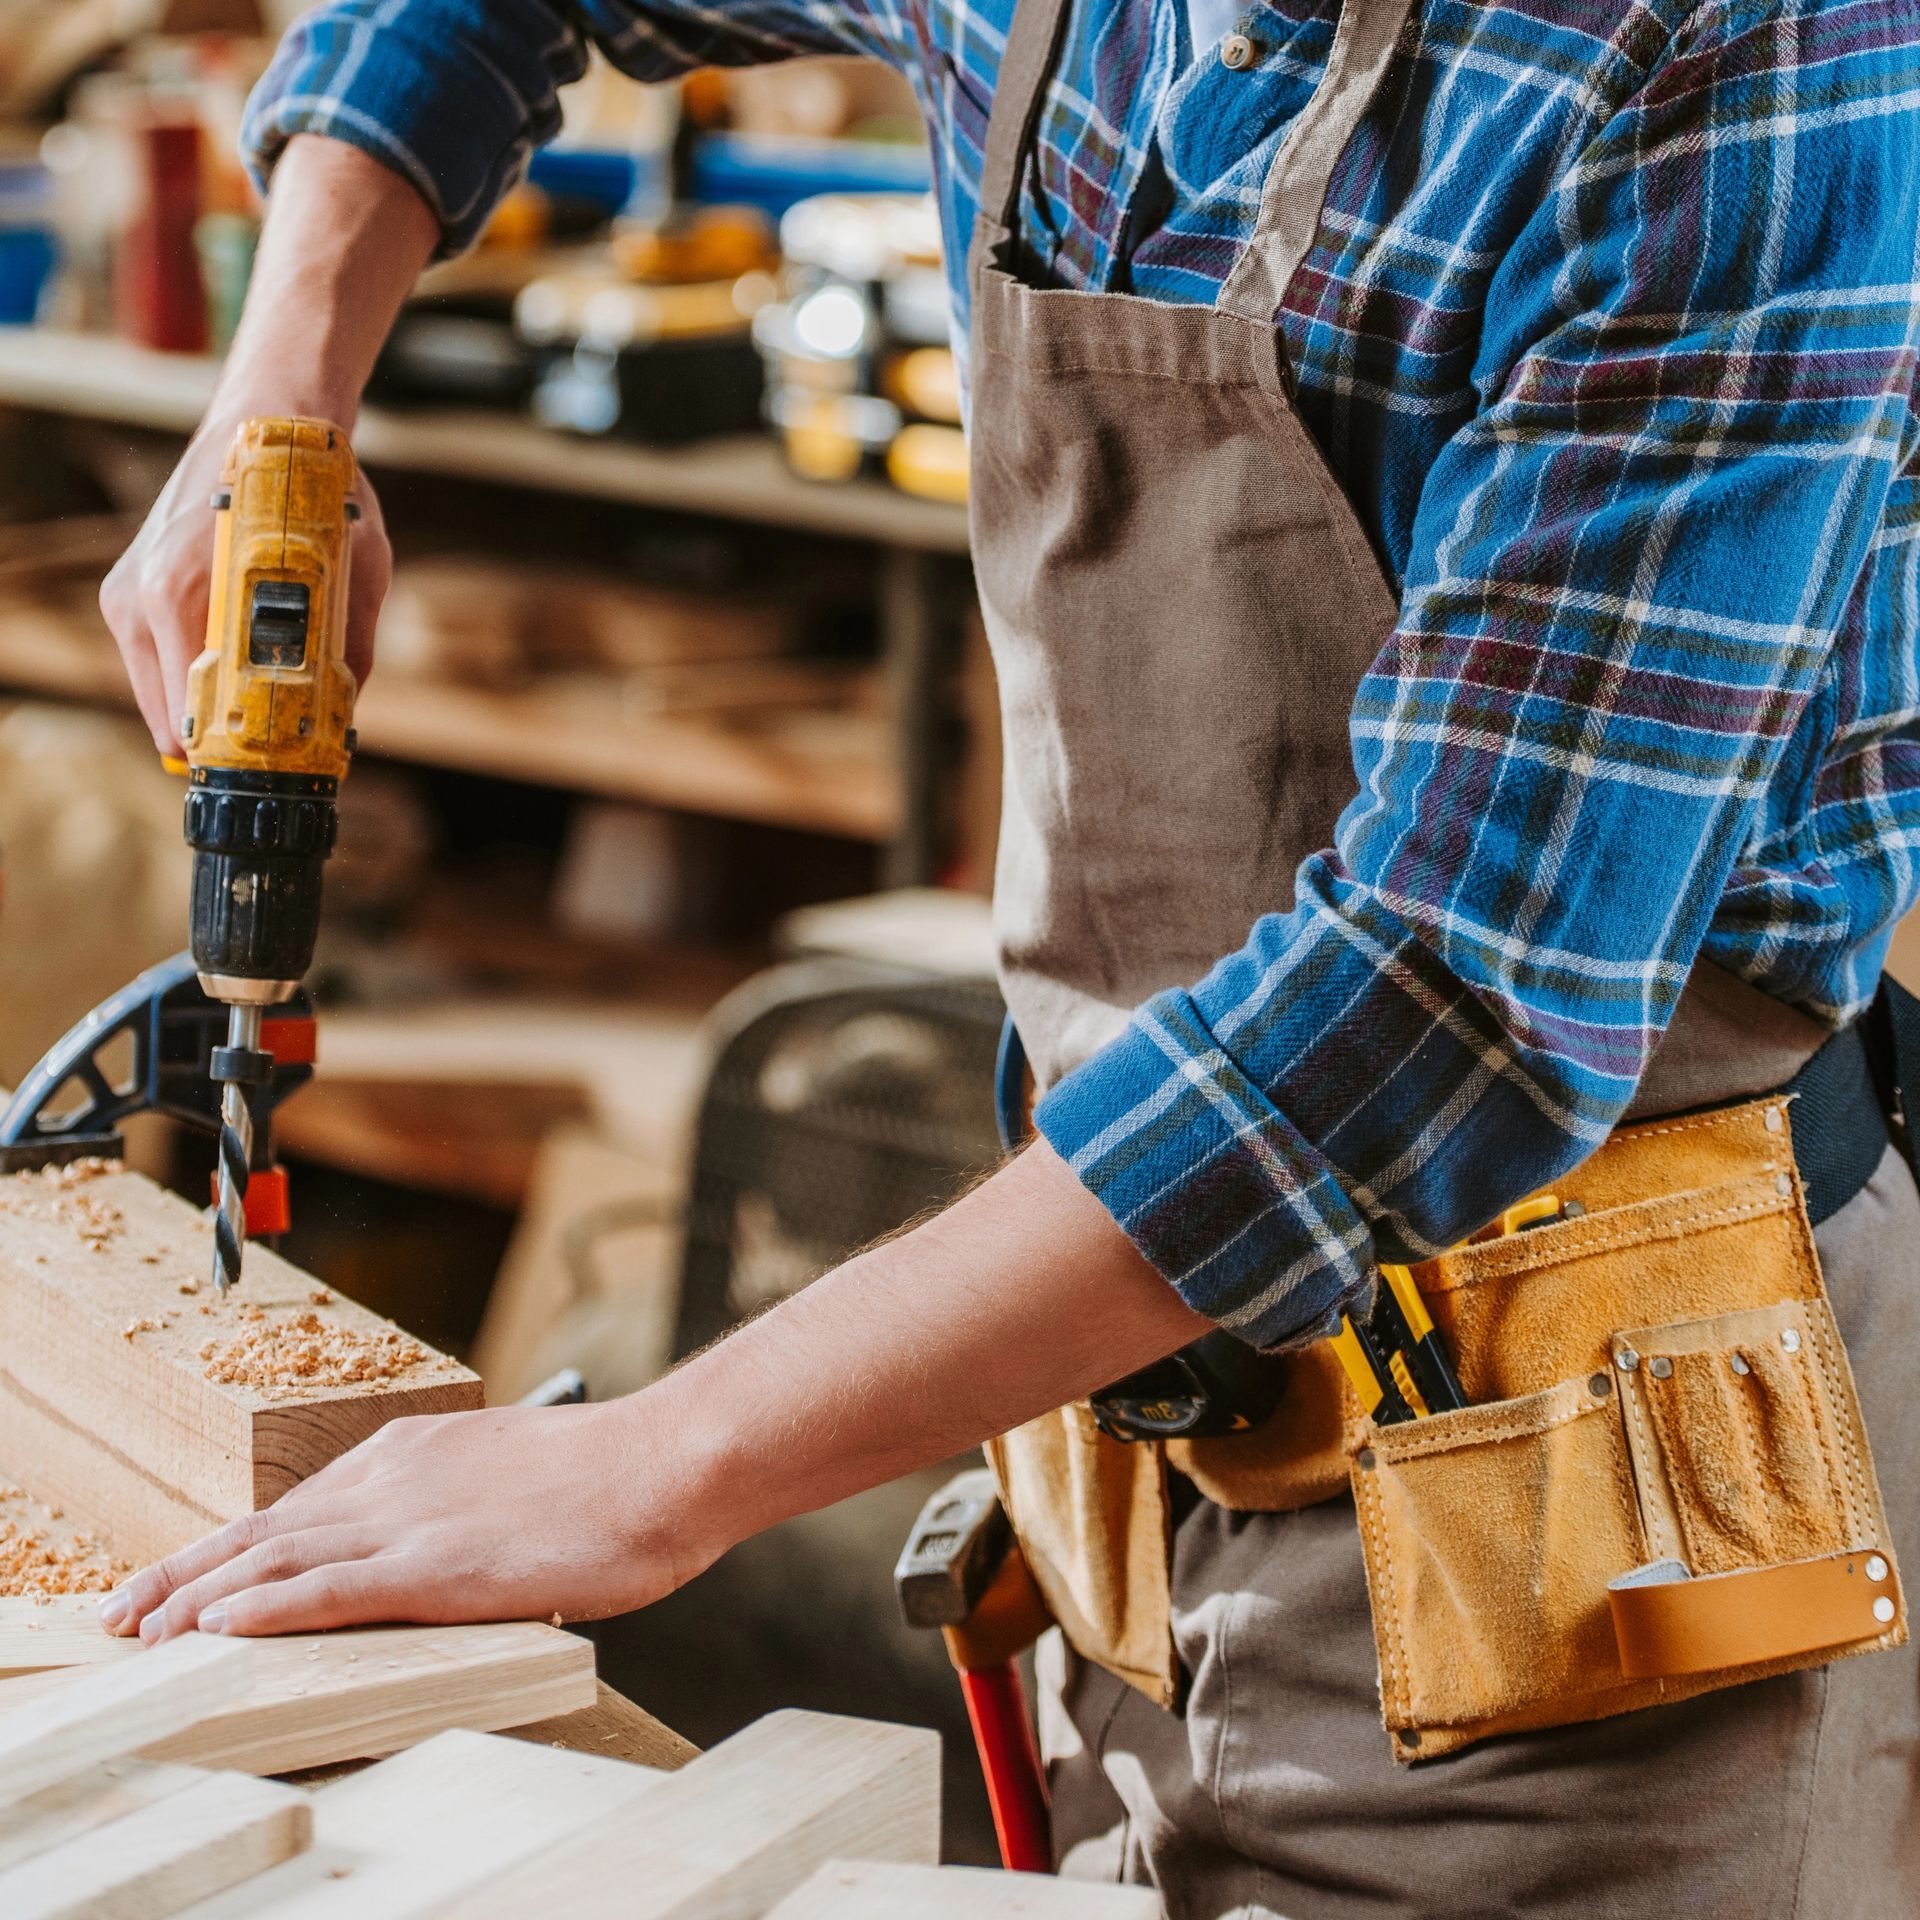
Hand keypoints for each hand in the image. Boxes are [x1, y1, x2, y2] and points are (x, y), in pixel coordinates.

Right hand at [99, 421, 387, 756]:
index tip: (274, 765)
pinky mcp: (129, 588)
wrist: (271, 421)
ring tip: (259, 717)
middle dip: (221, 738)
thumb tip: (344, 716)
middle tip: (274, 753)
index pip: (188, 715)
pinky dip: (193, 677)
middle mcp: (142, 597)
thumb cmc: (316, 493)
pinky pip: (157, 661)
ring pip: (160, 692)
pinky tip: (236, 677)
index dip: (234, 751)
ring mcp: (128, 592)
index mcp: (183, 598)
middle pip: (170, 716)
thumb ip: (348, 649)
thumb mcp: (357, 575)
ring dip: (205, 709)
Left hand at [99, 1401, 702, 1640]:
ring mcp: (409, 1520)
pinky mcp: (433, 1566)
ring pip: (274, 1562)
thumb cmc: (611, 1477)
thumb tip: (454, 1546)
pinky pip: (324, 1591)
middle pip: (264, 1529)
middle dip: (185, 1573)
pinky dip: (261, 1612)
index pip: (299, 1504)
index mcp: (415, 1452)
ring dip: (197, 1599)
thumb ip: (464, 1505)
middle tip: (124, 1610)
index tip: (185, 1576)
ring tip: (141, 1632)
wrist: (661, 1464)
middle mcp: (394, 1476)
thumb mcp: (516, 1477)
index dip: (231, 1545)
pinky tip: (215, 1631)